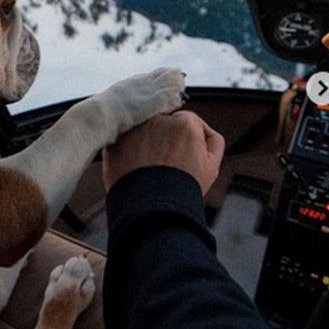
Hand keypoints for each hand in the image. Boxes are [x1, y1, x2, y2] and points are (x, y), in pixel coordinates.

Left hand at [102, 111, 224, 194]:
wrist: (152, 209)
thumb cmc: (182, 189)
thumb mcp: (212, 166)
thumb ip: (213, 141)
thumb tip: (205, 133)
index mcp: (185, 123)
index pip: (188, 124)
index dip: (188, 142)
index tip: (183, 158)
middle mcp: (159, 120)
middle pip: (164, 126)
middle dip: (165, 140)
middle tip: (166, 165)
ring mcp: (135, 130)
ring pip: (143, 133)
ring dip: (145, 145)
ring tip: (149, 170)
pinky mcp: (115, 142)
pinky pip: (122, 143)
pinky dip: (127, 153)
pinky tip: (134, 170)